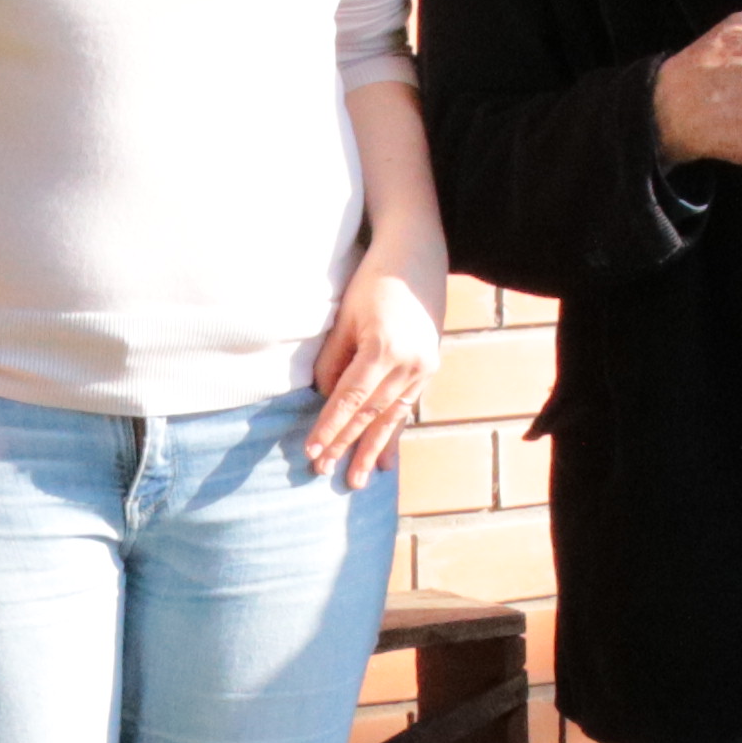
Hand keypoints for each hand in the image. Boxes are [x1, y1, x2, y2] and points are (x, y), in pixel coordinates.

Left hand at [304, 258, 443, 482]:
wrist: (416, 261)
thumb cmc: (372, 284)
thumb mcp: (346, 318)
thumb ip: (334, 359)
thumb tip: (324, 398)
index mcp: (383, 348)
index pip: (350, 398)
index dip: (330, 426)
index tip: (312, 450)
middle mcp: (408, 363)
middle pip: (370, 414)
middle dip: (346, 445)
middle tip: (324, 471)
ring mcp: (423, 368)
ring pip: (391, 417)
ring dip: (371, 451)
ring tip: (356, 481)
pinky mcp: (428, 370)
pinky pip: (406, 409)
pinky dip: (393, 435)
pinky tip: (385, 464)